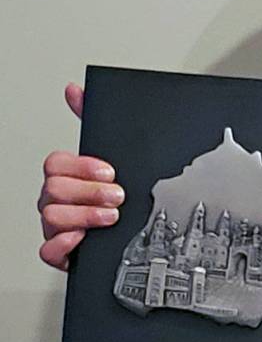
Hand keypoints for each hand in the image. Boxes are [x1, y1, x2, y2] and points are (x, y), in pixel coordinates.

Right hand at [37, 83, 122, 270]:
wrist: (135, 231)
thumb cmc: (119, 190)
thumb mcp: (113, 153)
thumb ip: (91, 119)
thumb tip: (75, 89)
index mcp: (66, 175)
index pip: (55, 163)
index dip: (83, 167)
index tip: (110, 171)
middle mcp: (56, 199)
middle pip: (54, 190)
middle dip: (91, 192)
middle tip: (117, 196)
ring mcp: (56, 226)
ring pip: (52, 217)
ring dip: (85, 216)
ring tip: (111, 216)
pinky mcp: (61, 252)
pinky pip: (47, 251)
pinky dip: (66, 244)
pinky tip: (85, 238)